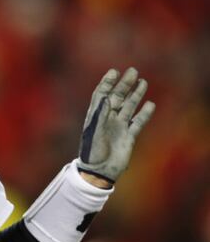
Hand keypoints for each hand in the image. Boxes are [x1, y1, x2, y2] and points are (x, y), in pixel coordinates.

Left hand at [77, 67, 155, 182]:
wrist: (98, 171)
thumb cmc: (91, 151)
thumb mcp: (93, 131)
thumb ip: (100, 114)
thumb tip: (106, 96)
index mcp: (96, 115)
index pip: (102, 94)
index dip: (107, 83)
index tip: (114, 71)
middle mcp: (108, 119)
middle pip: (117, 97)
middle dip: (124, 84)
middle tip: (133, 71)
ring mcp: (119, 127)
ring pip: (129, 107)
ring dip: (135, 95)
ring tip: (143, 82)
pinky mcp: (129, 137)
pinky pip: (138, 122)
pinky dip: (144, 114)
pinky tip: (150, 104)